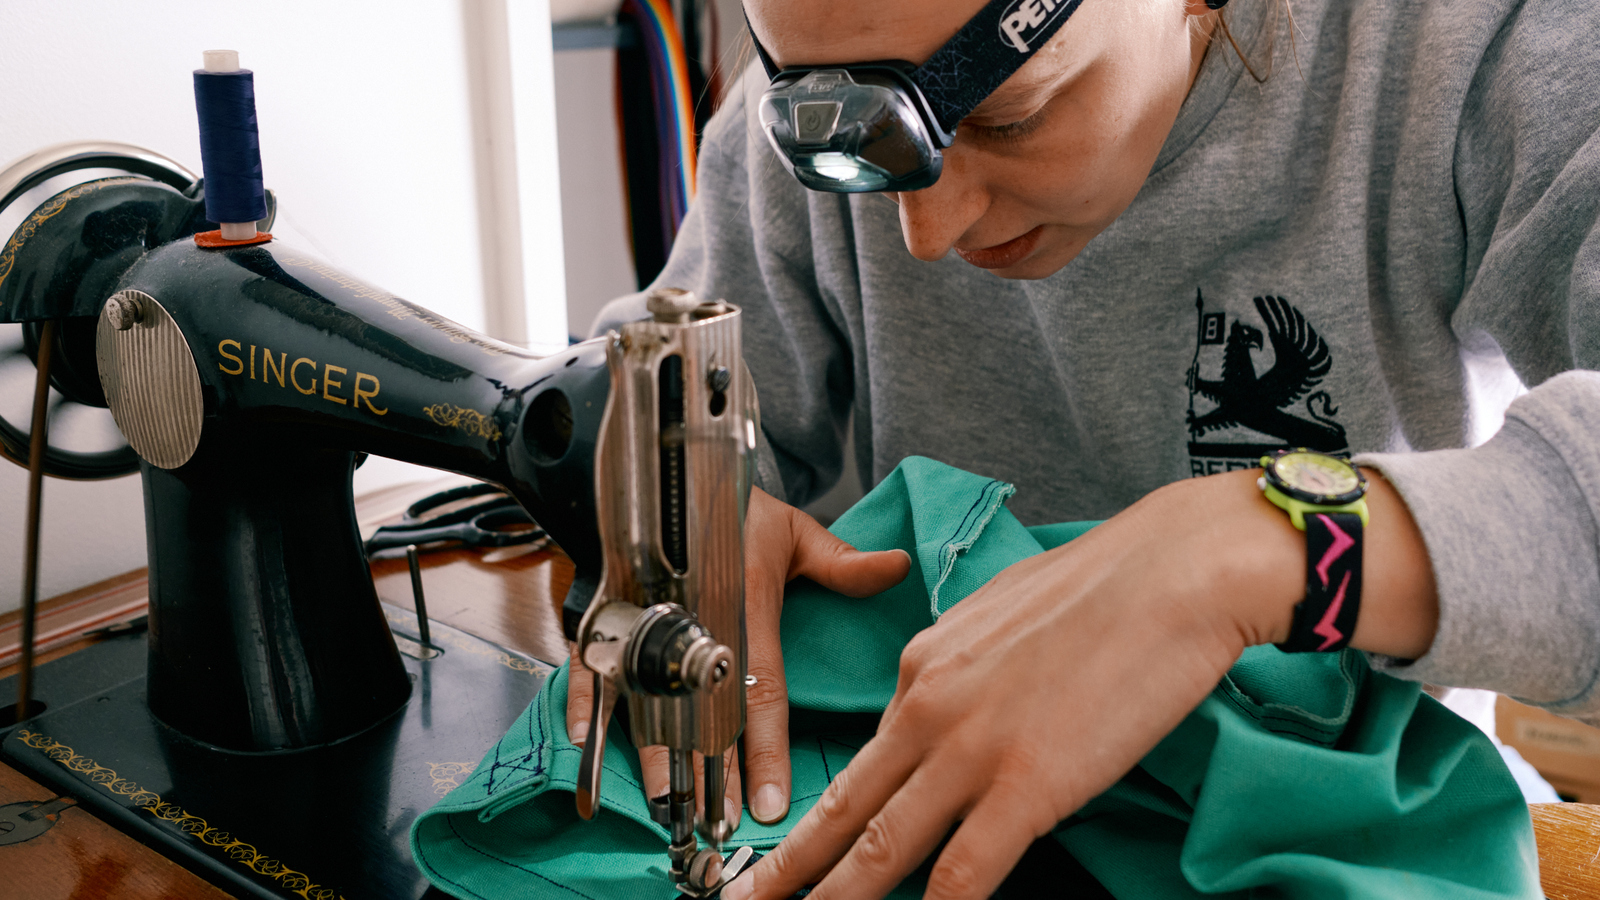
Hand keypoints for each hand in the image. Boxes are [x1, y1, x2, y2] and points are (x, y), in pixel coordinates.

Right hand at [565, 485, 911, 824]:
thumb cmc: (733, 508)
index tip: (769, 800)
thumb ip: (841, 561)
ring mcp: (645, 618)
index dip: (764, 749)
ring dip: (656, 754)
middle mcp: (692, 619)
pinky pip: (589, 661)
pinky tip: (589, 742)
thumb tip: (898, 567)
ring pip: (648, 698)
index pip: (759, 690)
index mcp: (743, 603)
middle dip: (711, 771)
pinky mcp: (608, 613)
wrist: (666, 472)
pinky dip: (586, 700)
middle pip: (702, 711)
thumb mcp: (792, 530)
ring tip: (668, 801)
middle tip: (717, 820)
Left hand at [724, 469, 1438, 899]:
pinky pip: (964, 873)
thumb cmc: (1106, 587)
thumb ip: (962, 670)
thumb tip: (952, 708)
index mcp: (922, 664)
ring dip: (835, 898)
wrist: (1173, 571)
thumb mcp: (1002, 616)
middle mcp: (927, 706)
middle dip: (785, 869)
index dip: (823, 814)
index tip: (794, 848)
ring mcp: (971, 750)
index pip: (864, 757)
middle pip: (842, 809)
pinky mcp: (1025, 786)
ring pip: (880, 849)